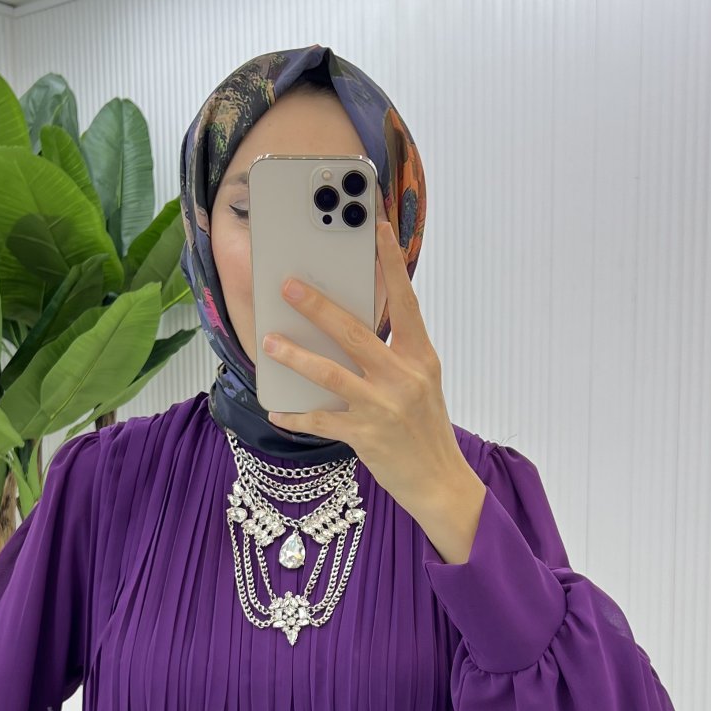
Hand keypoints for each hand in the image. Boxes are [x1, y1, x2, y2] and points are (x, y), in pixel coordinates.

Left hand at [262, 219, 463, 517]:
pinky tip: (277, 411)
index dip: (391, 263)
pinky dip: (296, 416)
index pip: (406, 301)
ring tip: (270, 342)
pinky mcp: (365, 436)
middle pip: (354, 333)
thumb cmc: (426, 429)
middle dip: (318, 306)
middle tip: (289, 286)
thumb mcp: (422, 383)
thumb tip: (351, 329)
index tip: (379, 227)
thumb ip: (395, 355)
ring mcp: (383, 407)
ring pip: (330, 374)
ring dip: (295, 356)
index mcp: (421, 357)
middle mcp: (403, 377)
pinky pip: (321, 421)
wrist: (441, 483)